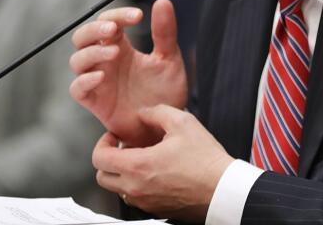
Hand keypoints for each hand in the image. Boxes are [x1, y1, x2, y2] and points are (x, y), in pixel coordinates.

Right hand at [70, 0, 187, 146]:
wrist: (165, 127)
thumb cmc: (164, 93)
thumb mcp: (169, 60)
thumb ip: (165, 32)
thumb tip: (163, 1)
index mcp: (121, 46)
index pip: (108, 21)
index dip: (118, 14)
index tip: (138, 16)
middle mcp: (105, 61)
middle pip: (83, 37)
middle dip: (94, 29)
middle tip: (113, 28)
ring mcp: (98, 81)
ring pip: (77, 60)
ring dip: (92, 52)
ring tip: (114, 52)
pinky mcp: (95, 102)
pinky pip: (77, 89)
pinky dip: (84, 81)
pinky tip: (100, 76)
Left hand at [92, 104, 233, 222]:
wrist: (223, 189)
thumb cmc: (206, 160)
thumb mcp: (183, 122)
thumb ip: (157, 112)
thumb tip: (144, 113)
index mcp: (138, 166)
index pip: (99, 158)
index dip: (103, 143)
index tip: (115, 137)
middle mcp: (136, 188)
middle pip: (102, 177)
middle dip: (108, 159)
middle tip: (124, 148)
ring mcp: (145, 202)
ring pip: (118, 189)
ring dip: (123, 173)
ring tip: (142, 159)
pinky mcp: (157, 210)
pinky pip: (136, 198)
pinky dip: (138, 185)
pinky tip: (156, 172)